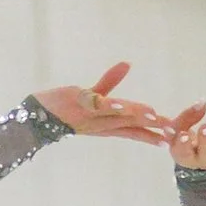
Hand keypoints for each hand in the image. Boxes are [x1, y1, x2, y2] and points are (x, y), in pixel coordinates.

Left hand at [34, 62, 173, 143]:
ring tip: (153, 114)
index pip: (131, 131)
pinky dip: (111, 100)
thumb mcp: (90, 96)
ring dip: (134, 114)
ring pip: (116, 115)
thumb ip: (109, 82)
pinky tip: (124, 95)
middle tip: (171, 131)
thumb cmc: (62, 108)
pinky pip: (97, 102)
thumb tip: (127, 64)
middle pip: (128, 125)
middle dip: (150, 127)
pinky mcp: (79, 102)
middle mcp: (99, 123)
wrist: (35, 116)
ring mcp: (89, 114)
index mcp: (104, 125)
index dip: (149, 135)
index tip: (169, 140)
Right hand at [165, 106, 205, 169]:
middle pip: (205, 153)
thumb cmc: (185, 139)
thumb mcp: (179, 129)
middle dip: (205, 140)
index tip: (184, 135)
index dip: (183, 145)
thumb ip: (186, 116)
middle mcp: (203, 158)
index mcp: (186, 155)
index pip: (183, 152)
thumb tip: (203, 102)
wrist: (198, 161)